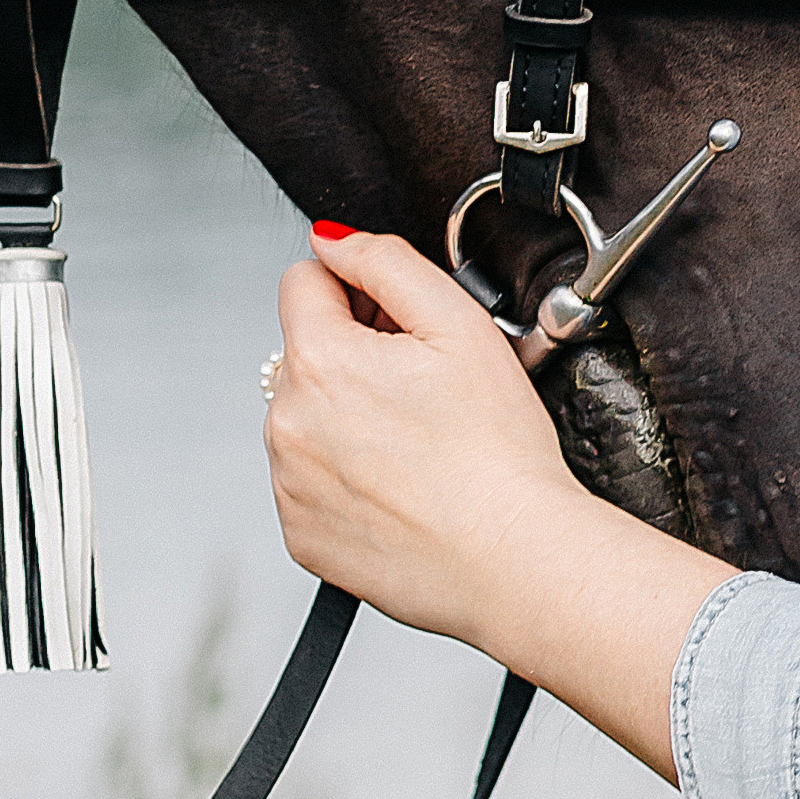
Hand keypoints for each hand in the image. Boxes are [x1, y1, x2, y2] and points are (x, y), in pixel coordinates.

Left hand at [265, 227, 729, 777]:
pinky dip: (347, 478)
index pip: (304, 281)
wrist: (513, 559)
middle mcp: (287, 422)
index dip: (358, 290)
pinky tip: (403, 486)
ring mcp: (289, 485)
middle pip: (306, 352)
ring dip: (347, 417)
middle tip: (425, 388)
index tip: (397, 323)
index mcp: (319, 360)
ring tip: (419, 444)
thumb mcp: (458, 322)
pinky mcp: (302, 537)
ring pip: (307, 418)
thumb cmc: (497, 450)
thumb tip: (332, 239)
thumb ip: (386, 260)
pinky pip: (310, 484)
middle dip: (355, 355)